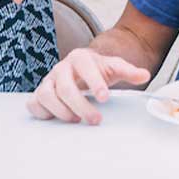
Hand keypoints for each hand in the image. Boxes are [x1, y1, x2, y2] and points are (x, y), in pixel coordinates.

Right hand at [26, 48, 151, 124]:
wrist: (81, 67)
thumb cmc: (98, 70)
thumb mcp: (114, 67)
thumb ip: (129, 71)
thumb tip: (144, 75)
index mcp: (80, 58)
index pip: (84, 67)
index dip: (94, 82)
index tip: (105, 98)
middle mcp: (61, 68)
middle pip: (65, 87)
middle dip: (81, 106)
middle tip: (96, 119)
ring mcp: (48, 81)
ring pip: (45, 95)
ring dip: (61, 111)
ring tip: (76, 120)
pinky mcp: (39, 93)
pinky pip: (33, 103)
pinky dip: (42, 112)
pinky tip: (56, 118)